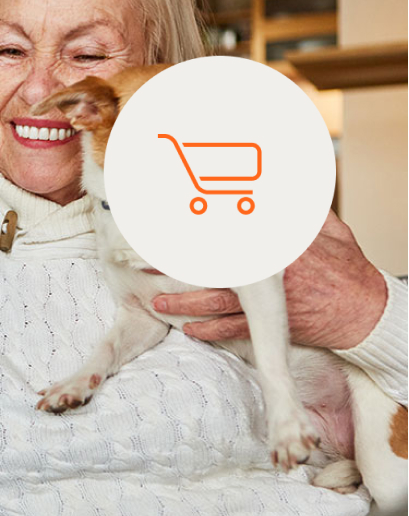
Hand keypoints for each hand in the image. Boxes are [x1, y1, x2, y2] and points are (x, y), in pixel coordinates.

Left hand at [152, 210, 386, 349]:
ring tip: (159, 301)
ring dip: (184, 303)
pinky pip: (232, 328)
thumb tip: (285, 185)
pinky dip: (209, 330)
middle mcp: (269, 271)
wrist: (366, 312)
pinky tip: (190, 329)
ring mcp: (268, 300)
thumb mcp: (329, 230)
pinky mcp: (271, 324)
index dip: (205, 226)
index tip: (177, 220)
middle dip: (181, 263)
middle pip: (215, 265)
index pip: (238, 230)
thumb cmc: (348, 270)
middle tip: (149, 261)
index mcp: (281, 244)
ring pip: (216, 300)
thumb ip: (302, 211)